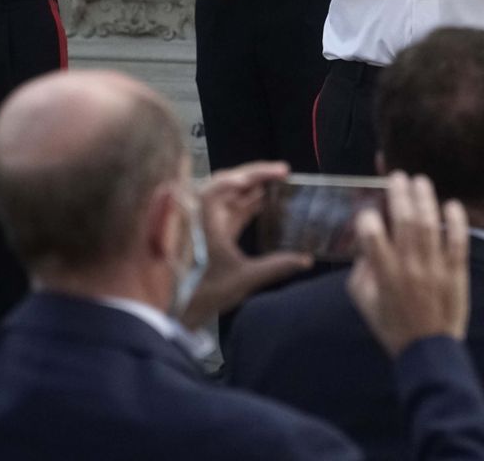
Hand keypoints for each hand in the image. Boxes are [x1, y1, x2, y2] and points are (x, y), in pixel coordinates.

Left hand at [177, 161, 313, 330]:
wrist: (177, 310)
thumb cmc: (205, 291)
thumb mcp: (244, 278)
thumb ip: (277, 266)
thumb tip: (306, 260)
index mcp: (205, 216)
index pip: (226, 183)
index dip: (253, 174)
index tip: (280, 172)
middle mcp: (200, 212)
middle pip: (228, 182)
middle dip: (256, 175)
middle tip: (284, 172)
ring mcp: (202, 220)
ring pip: (228, 194)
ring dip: (251, 188)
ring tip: (277, 183)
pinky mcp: (204, 230)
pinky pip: (226, 208)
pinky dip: (243, 203)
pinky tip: (261, 202)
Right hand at [346, 172, 469, 357]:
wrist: (428, 350)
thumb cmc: (392, 325)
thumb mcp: (364, 302)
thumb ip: (360, 271)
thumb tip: (364, 246)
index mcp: (384, 274)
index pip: (372, 235)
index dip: (368, 217)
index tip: (368, 210)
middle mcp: (409, 266)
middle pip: (404, 221)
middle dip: (399, 194)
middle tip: (397, 176)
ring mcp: (434, 268)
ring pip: (430, 225)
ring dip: (425, 199)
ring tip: (420, 181)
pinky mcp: (455, 271)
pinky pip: (458, 241)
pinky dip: (456, 221)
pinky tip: (451, 204)